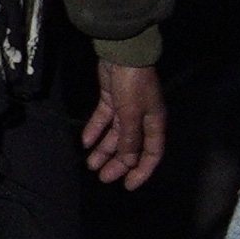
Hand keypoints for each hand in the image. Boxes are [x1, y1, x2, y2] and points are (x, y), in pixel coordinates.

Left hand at [82, 60, 166, 187]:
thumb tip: (128, 162)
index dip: (141, 171)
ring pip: (115, 135)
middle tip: (102, 177)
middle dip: (117, 163)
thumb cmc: (133, 85)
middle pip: (130, 147)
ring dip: (104, 150)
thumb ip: (130, 139)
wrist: (123, 53)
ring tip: (91, 164)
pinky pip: (103, 119)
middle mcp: (142, 118)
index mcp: (154, 123)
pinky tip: (85, 143)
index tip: (128, 185)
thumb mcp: (132, 114)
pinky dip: (95, 131)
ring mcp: (126, 108)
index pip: (151, 153)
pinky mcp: (111, 98)